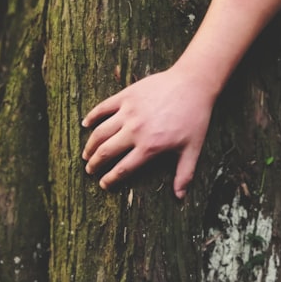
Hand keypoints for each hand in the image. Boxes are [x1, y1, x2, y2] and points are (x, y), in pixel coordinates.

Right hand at [81, 66, 213, 196]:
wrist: (192, 85)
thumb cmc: (194, 118)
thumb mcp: (192, 148)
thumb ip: (184, 173)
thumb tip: (180, 197)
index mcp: (149, 147)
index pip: (122, 169)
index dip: (110, 179)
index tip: (103, 184)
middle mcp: (135, 131)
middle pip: (106, 152)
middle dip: (95, 164)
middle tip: (90, 170)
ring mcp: (128, 112)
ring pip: (100, 132)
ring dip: (90, 145)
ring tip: (86, 154)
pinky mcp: (126, 96)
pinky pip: (103, 108)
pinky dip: (92, 117)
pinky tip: (85, 124)